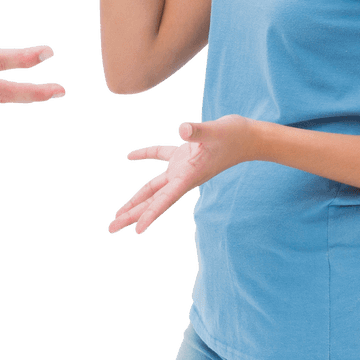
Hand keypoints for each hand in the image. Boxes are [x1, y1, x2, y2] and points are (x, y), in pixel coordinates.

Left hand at [108, 116, 251, 233]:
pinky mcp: (183, 155)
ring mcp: (181, 167)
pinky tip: (131, 156)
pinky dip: (145, 155)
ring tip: (117, 214)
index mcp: (189, 176)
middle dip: (132, 214)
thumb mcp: (215, 131)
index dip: (151, 214)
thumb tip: (182, 129)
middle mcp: (183, 177)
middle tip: (111, 228)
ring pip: (153, 187)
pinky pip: (160, 156)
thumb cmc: (234, 135)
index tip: (137, 230)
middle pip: (152, 200)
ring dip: (136, 199)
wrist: (249, 136)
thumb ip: (197, 131)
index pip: (165, 199)